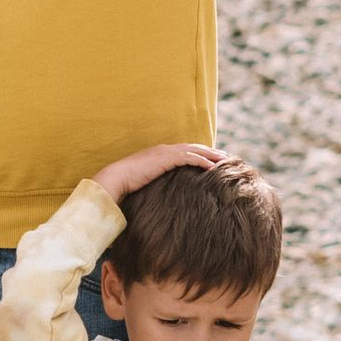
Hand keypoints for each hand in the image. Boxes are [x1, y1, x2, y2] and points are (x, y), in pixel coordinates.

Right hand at [94, 140, 219, 203]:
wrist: (116, 178)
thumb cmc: (127, 183)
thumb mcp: (145, 180)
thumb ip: (156, 181)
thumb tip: (163, 192)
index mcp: (159, 153)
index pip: (184, 150)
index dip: (199, 152)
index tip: (212, 158)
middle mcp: (164, 149)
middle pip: (193, 147)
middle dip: (210, 151)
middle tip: (224, 156)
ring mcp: (165, 152)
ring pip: (194, 151)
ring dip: (211, 155)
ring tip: (224, 160)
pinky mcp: (166, 159)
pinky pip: (189, 158)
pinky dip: (202, 161)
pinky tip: (213, 168)